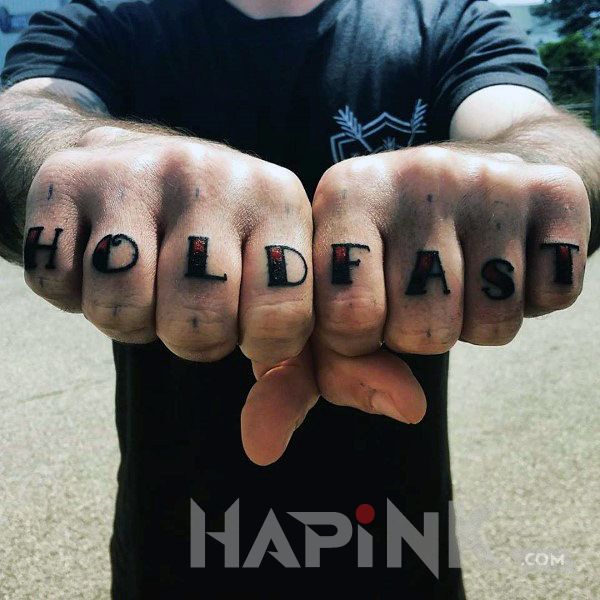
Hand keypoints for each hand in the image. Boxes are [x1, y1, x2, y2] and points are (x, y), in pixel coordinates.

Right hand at [23, 126, 313, 365]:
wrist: (139, 161)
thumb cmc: (220, 238)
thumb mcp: (274, 275)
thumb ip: (291, 350)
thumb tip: (268, 433)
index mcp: (278, 201)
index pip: (281, 315)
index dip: (261, 345)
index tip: (248, 326)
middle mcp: (211, 177)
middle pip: (199, 319)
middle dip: (193, 338)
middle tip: (191, 306)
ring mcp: (137, 171)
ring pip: (121, 303)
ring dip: (129, 319)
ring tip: (145, 285)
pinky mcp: (68, 178)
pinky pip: (56, 281)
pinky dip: (71, 294)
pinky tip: (94, 261)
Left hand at [242, 146, 589, 463]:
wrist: (486, 179)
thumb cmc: (395, 255)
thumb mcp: (333, 304)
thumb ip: (293, 376)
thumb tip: (261, 447)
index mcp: (342, 194)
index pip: (345, 319)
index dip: (357, 341)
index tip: (366, 313)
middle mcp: (411, 175)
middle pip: (421, 331)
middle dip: (419, 335)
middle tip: (421, 291)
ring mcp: (485, 180)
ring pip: (488, 324)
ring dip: (475, 321)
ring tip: (465, 275)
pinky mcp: (553, 192)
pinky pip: (551, 298)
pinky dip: (534, 300)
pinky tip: (513, 259)